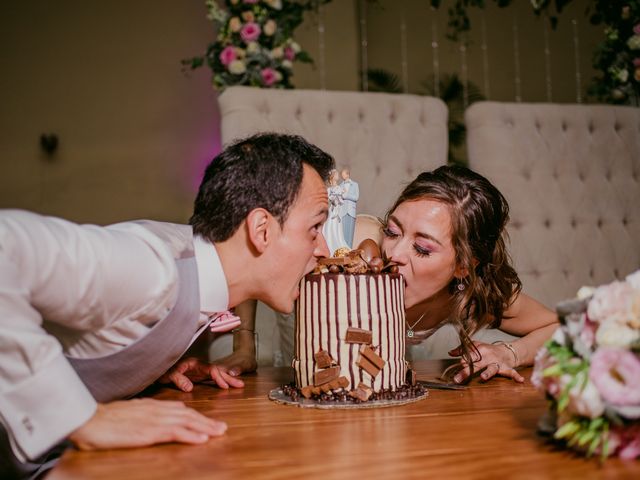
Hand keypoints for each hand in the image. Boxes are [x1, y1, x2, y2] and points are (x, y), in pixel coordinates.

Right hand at [69, 399, 225, 450]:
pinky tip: (202, 439)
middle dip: (207, 421)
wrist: (88, 419)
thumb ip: (142, 416)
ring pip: (186, 421)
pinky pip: (175, 432)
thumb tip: (150, 420)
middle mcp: (156, 410)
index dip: (196, 416)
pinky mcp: (148, 431)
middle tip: (222, 428)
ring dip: (205, 427)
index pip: (180, 409)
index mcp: (151, 406)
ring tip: (219, 432)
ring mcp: (153, 420)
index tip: (208, 422)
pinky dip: (191, 435)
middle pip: (188, 414)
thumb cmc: (102, 420)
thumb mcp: (127, 415)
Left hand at [159, 356, 248, 390]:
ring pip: (217, 374)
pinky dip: (221, 381)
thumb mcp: (169, 374)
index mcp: (195, 363)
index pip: (211, 369)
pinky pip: (212, 378)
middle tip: (241, 385)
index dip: (218, 377)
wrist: (158, 369)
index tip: (225, 387)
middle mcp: (200, 366)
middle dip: (229, 378)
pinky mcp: (198, 376)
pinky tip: (227, 386)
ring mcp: (200, 371)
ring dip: (228, 379)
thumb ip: (179, 379)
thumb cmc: (163, 369)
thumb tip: (190, 388)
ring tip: (239, 385)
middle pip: (218, 370)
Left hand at [447, 341, 523, 383]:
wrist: (506, 350)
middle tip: (458, 379)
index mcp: (479, 350)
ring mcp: (497, 362)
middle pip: (476, 364)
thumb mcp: (475, 347)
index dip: (462, 362)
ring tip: (483, 377)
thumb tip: (450, 353)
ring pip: (492, 368)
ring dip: (487, 373)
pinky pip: (512, 372)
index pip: (468, 357)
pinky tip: (520, 380)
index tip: (455, 367)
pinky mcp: (507, 368)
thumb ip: (462, 350)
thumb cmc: (488, 350)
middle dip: (466, 371)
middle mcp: (488, 356)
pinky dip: (516, 376)